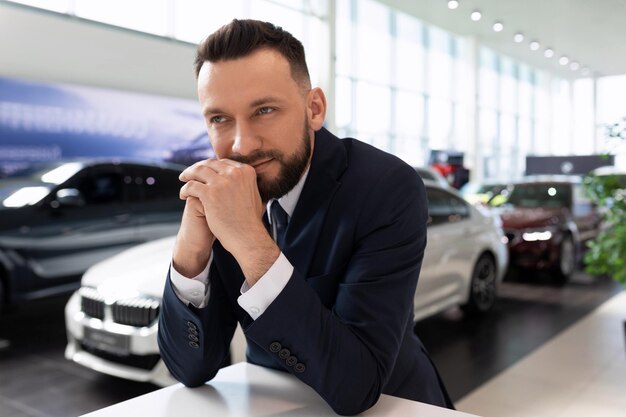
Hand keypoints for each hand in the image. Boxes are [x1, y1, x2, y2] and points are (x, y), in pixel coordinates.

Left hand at [179, 159, 279, 283]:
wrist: (247, 236)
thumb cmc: (249, 220)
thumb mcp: (253, 194)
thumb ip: (244, 183)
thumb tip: (238, 177)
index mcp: (246, 171)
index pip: (223, 162)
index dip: (211, 166)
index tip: (204, 171)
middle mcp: (235, 173)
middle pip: (210, 164)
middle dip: (197, 167)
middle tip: (189, 173)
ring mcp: (222, 182)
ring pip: (198, 171)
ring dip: (188, 174)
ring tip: (183, 179)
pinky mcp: (210, 193)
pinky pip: (191, 186)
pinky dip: (185, 189)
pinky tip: (183, 195)